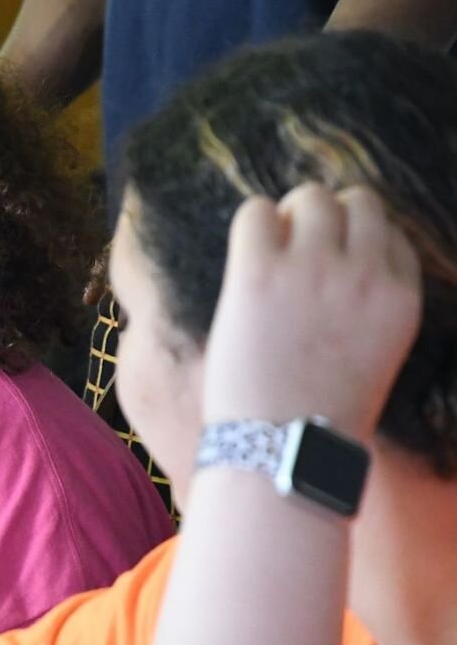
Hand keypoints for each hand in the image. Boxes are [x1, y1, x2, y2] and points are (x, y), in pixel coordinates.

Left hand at [203, 184, 421, 439]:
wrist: (282, 447)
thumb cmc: (317, 413)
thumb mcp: (371, 354)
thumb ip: (364, 306)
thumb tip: (331, 268)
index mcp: (400, 297)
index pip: (391, 235)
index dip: (356, 244)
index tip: (331, 269)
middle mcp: (364, 274)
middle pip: (356, 202)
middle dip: (325, 219)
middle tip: (295, 254)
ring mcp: (312, 270)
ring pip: (309, 198)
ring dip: (288, 217)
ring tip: (269, 256)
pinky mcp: (259, 274)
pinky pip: (255, 212)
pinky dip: (251, 223)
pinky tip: (245, 258)